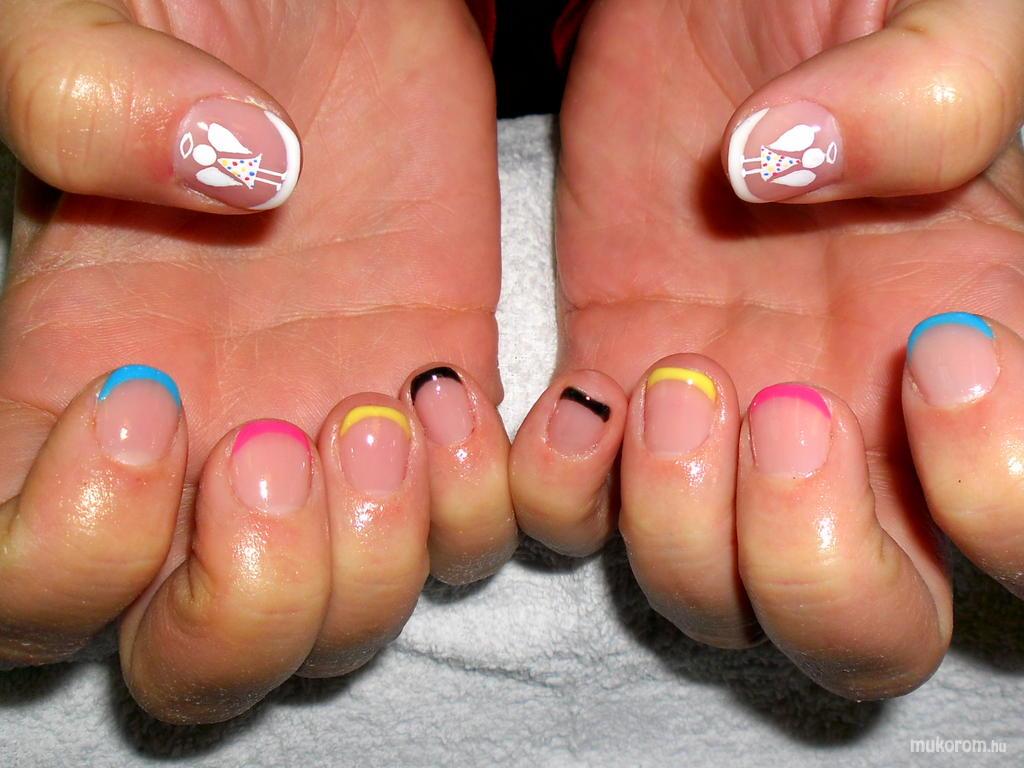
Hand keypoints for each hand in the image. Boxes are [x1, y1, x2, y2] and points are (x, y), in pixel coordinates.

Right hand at [0, 0, 515, 722]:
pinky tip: (448, 381)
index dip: (72, 546)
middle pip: (201, 661)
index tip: (142, 395)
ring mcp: (333, 438)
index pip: (24, 587)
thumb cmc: (202, 7)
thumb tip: (231, 177)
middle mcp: (204, 449)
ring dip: (370, 561)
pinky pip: (468, 536)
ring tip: (386, 408)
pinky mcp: (439, 401)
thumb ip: (88, 95)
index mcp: (69, 385)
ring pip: (345, 623)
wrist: (340, 8)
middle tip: (274, 443)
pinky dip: (470, 503)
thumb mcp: (84, 21)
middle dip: (248, 598)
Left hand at [510, 0, 1023, 698]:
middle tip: (779, 408)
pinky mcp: (604, 392)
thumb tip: (793, 169)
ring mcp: (713, 425)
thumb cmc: (828, 1)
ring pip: (711, 599)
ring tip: (672, 383)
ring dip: (683, 531)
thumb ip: (936, 88)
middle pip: (861, 634)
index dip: (995, 491)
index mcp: (965, 352)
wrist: (696, 9)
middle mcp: (846, 425)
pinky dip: (565, 493)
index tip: (933, 352)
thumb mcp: (943, 10)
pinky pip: (572, 520)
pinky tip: (582, 395)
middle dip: (814, 565)